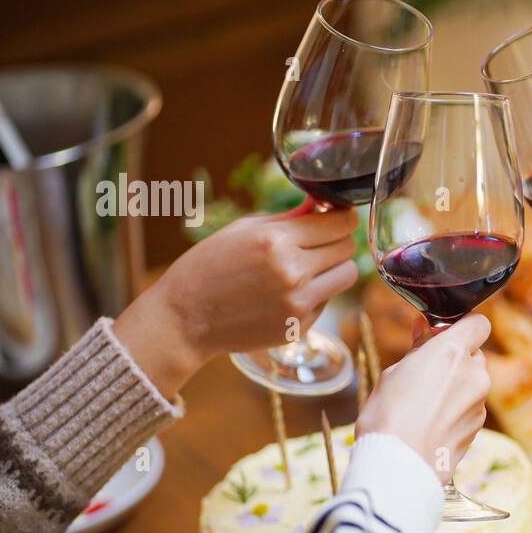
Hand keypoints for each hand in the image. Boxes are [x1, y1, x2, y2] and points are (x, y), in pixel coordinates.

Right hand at [116, 198, 358, 397]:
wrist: (184, 319)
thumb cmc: (207, 267)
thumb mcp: (243, 230)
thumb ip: (289, 218)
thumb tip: (323, 205)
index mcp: (276, 241)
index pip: (339, 223)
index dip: (342, 217)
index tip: (339, 217)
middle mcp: (292, 272)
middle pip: (347, 248)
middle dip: (338, 240)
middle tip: (321, 241)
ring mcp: (298, 303)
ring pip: (346, 276)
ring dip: (334, 267)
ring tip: (310, 266)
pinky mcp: (299, 327)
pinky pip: (326, 301)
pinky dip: (315, 294)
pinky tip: (286, 292)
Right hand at [356, 315, 491, 479]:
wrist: (398, 465)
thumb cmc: (388, 416)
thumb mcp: (395, 372)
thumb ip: (418, 349)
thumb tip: (425, 329)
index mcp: (454, 352)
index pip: (478, 323)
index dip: (461, 327)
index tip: (442, 335)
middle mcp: (475, 375)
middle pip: (474, 355)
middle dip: (455, 360)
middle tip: (425, 372)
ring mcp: (479, 403)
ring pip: (472, 383)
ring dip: (455, 386)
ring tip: (422, 404)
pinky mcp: (478, 428)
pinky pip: (469, 408)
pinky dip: (455, 410)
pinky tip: (430, 422)